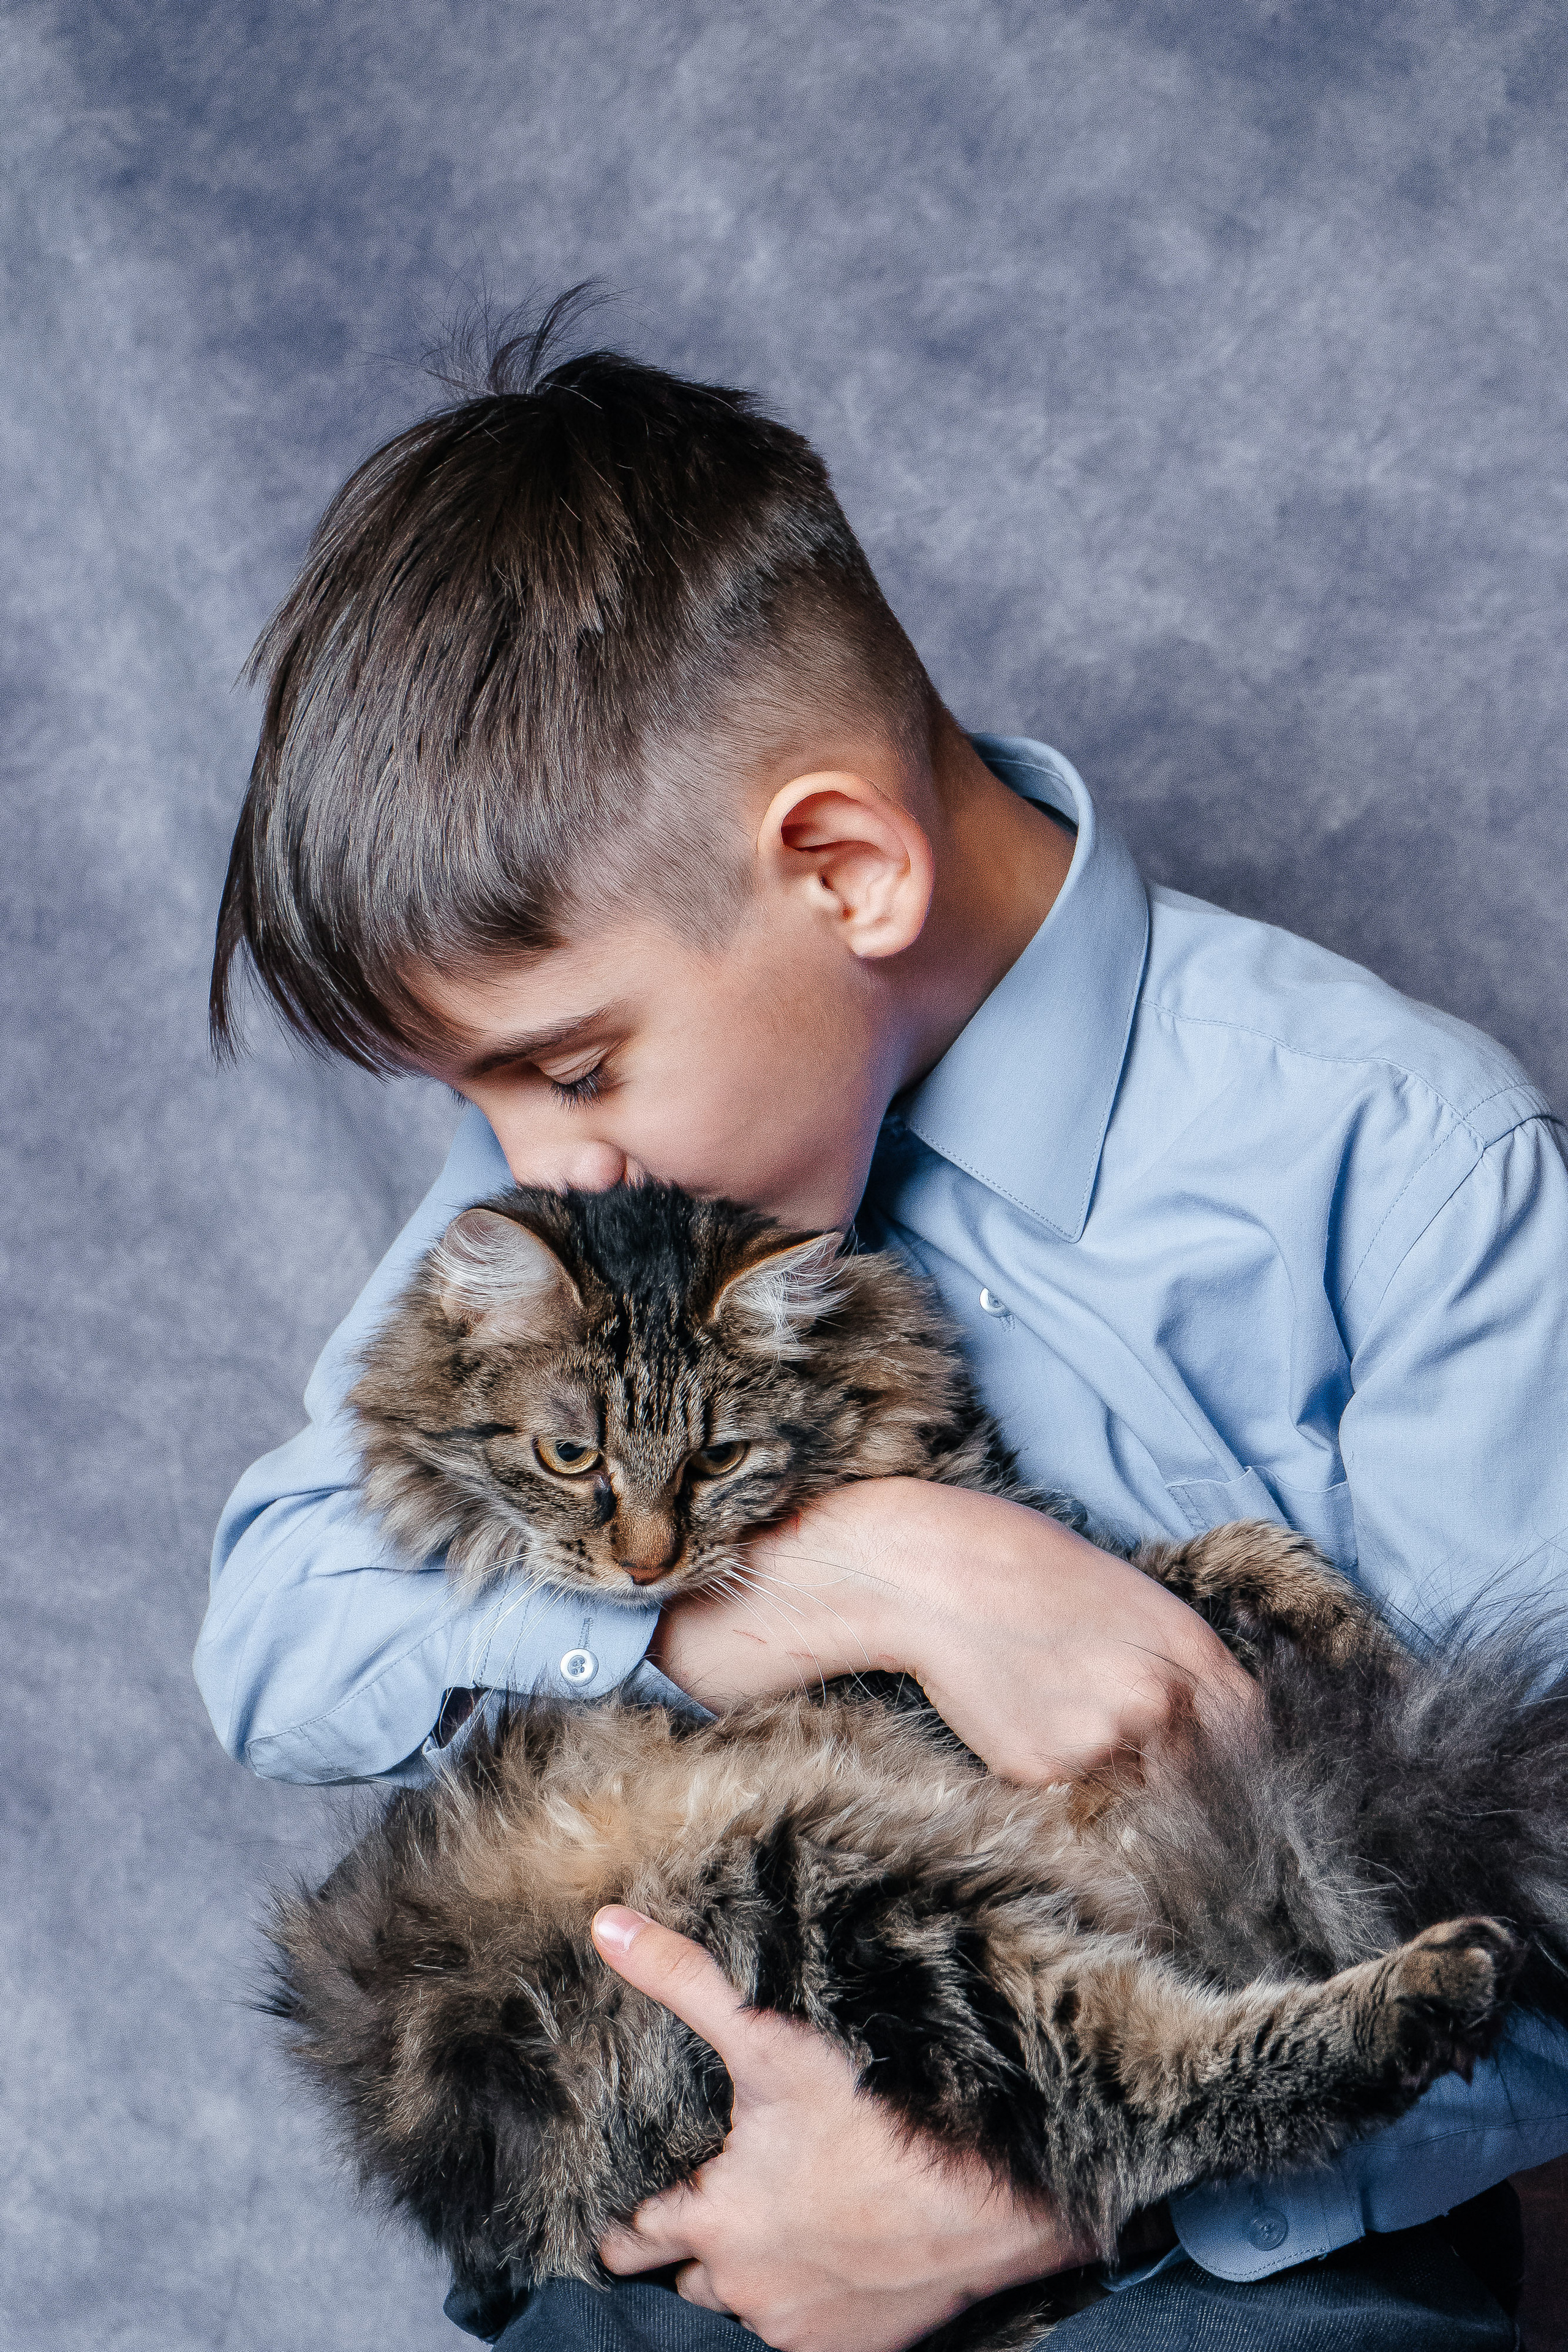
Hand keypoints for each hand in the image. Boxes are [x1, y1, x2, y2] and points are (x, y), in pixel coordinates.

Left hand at [592, 1906, 1090, 2350]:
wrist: (993, 2199)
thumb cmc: (878, 2115)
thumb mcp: (770, 2039)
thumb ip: (683, 1982)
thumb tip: (607, 1927)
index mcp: (716, 2224)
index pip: (634, 2241)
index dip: (623, 2226)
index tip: (620, 2215)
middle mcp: (747, 2287)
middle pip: (689, 2280)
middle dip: (689, 2251)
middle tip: (701, 2212)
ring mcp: (801, 2325)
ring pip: (748, 2307)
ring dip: (750, 2276)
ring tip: (768, 2227)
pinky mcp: (855, 2347)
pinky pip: (807, 2329)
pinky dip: (808, 2298)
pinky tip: (828, 2254)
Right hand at [652, 1479, 1253, 1782]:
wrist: (932, 1574)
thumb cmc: (1028, 1566)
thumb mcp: (1129, 1593)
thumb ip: (1181, 1658)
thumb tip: (1223, 1720)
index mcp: (1187, 1648)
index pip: (1253, 1728)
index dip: (1242, 1745)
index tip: (1225, 1752)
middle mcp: (1156, 1703)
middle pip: (1201, 1771)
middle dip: (1177, 1758)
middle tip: (1123, 1720)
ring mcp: (1099, 1744)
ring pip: (1134, 1781)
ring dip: (1113, 1760)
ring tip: (1059, 1696)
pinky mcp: (1043, 1773)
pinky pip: (1070, 1784)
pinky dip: (1053, 1759)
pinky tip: (1021, 1706)